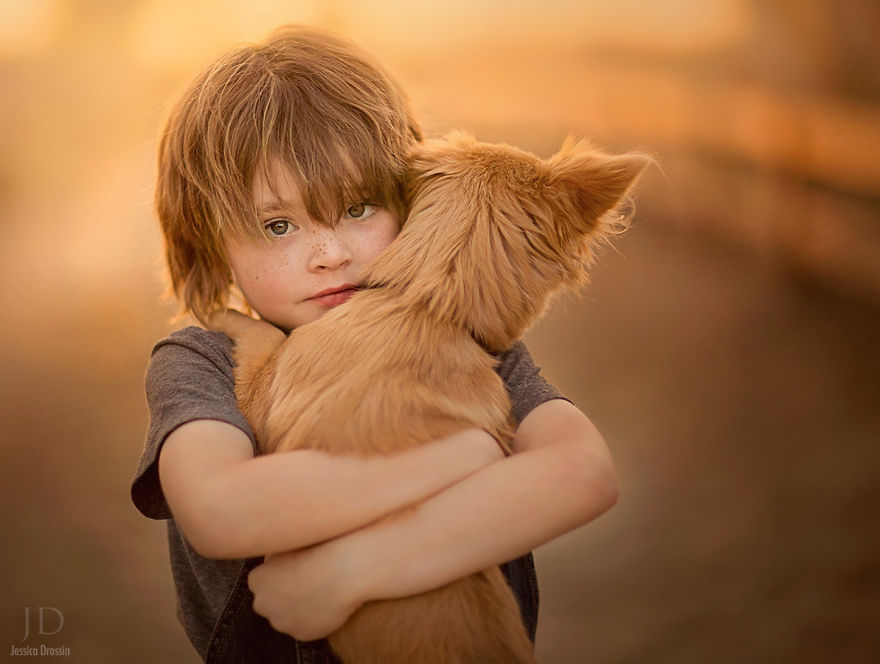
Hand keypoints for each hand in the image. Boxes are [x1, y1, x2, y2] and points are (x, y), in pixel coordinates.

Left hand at [248, 539, 364, 640]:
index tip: (297, 569)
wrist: (344, 570)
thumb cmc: (319, 549)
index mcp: (257, 580)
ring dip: (299, 608)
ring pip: (287, 617)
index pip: (262, 582)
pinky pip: (305, 627)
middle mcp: (262, 604)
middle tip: (309, 581)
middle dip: (285, 595)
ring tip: (322, 592)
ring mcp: (281, 622)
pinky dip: (314, 619)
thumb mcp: (289, 543)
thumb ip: (273, 556)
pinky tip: (328, 604)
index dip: (280, 575)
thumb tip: (270, 560)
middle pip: (271, 602)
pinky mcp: (300, 634)